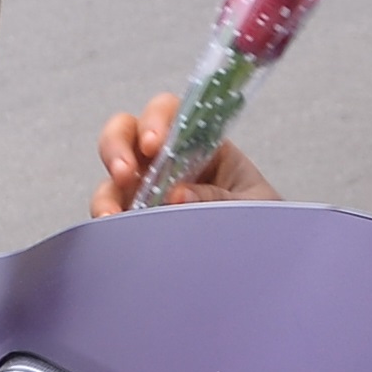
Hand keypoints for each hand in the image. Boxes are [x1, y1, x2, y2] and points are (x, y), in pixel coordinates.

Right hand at [90, 88, 277, 218]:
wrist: (263, 258)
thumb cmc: (263, 220)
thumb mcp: (253, 205)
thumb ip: (218, 198)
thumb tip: (176, 196)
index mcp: (201, 142)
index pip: (170, 113)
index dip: (156, 120)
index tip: (154, 144)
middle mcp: (167, 160)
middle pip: (127, 133)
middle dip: (118, 146)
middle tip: (124, 172)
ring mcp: (147, 190)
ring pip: (113, 177)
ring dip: (107, 192)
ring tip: (112, 214)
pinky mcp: (137, 219)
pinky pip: (113, 214)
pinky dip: (108, 221)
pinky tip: (112, 231)